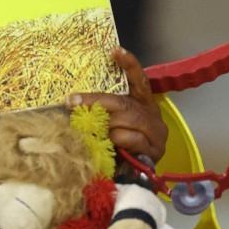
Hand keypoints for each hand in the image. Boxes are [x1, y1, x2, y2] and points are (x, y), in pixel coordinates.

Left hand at [69, 47, 166, 161]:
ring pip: (129, 118)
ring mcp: (156, 132)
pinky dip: (117, 140)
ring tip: (90, 129)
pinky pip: (132, 139)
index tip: (115, 51)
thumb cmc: (117, 147)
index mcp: (142, 104)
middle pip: (124, 102)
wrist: (132, 177)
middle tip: (73, 101)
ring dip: (105, 124)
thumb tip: (72, 102)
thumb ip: (101, 112)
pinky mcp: (154, 150)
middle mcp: (152, 115)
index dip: (129, 65)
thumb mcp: (108, 125)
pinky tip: (109, 143)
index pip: (139, 80)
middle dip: (97, 101)